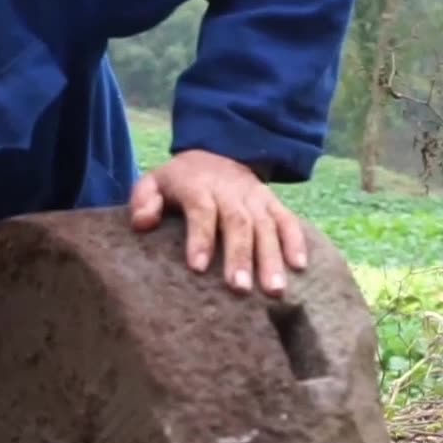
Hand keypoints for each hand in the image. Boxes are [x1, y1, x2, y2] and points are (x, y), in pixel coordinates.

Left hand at [129, 149, 308, 296]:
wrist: (216, 152)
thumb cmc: (180, 182)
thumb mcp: (154, 182)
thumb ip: (144, 201)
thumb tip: (143, 223)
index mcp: (198, 185)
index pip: (202, 210)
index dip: (200, 237)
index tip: (197, 268)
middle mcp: (230, 191)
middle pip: (238, 222)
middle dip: (240, 256)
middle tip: (240, 289)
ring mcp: (255, 197)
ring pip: (266, 225)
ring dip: (271, 258)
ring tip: (273, 290)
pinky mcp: (273, 203)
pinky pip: (288, 220)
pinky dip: (296, 242)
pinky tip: (299, 267)